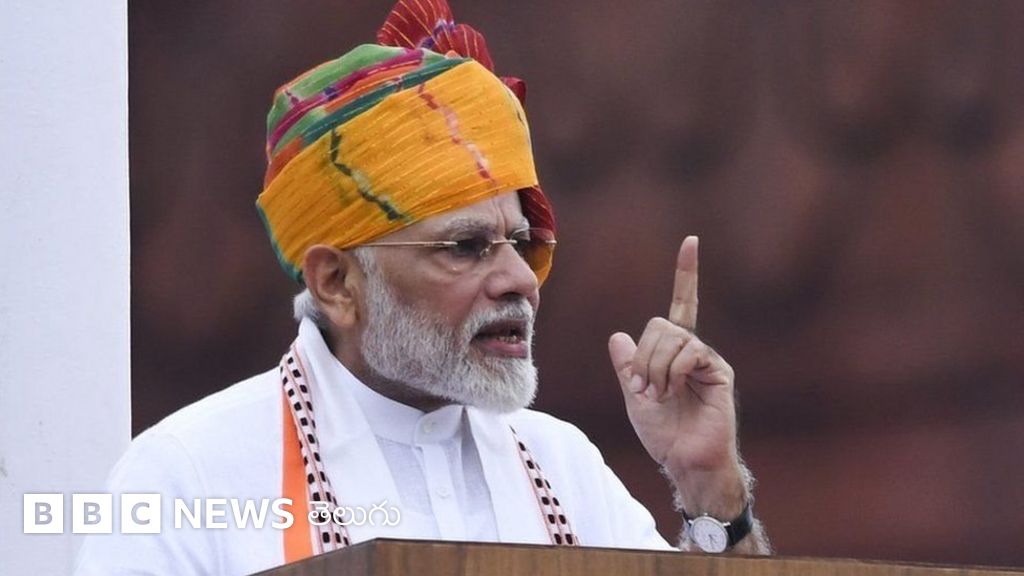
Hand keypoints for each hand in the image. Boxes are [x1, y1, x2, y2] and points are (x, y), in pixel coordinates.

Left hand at [608, 236, 745, 515]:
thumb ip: (627, 366)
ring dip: (654, 368)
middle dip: (643, 356)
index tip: (691, 241)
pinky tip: (672, 392)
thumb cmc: (664, 433)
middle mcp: (694, 350)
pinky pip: (690, 351)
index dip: (686, 274)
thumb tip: (618, 335)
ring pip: (672, 337)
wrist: (684, 460)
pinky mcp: (719, 372)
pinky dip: (671, 372)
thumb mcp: (634, 395)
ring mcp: (708, 360)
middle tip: (643, 388)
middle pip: (661, 324)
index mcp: (675, 352)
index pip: (682, 305)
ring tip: (659, 396)